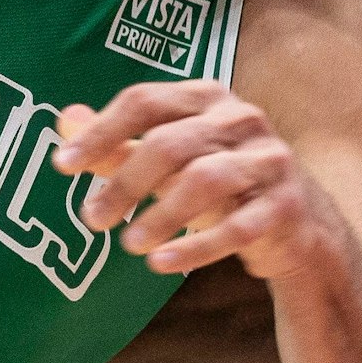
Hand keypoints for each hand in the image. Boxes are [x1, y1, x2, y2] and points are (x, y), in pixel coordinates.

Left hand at [52, 80, 339, 281]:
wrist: (298, 225)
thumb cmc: (221, 184)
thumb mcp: (168, 162)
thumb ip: (118, 143)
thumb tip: (64, 120)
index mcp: (206, 98)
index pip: (145, 101)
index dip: (101, 132)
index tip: (63, 165)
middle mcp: (241, 119)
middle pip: (170, 143)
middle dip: (125, 182)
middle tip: (90, 219)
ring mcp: (269, 160)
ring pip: (206, 180)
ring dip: (161, 215)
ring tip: (129, 244)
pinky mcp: (287, 205)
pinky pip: (239, 227)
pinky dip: (196, 248)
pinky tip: (161, 264)